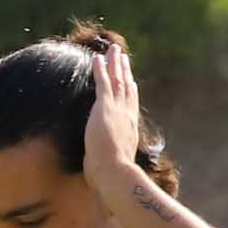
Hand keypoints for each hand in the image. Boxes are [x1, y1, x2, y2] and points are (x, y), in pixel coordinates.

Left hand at [82, 32, 141, 187]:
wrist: (115, 173)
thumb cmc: (114, 178)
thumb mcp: (115, 168)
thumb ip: (111, 165)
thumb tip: (105, 178)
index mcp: (130, 130)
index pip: (131, 106)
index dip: (130, 91)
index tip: (130, 80)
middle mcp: (127, 117)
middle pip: (127, 88)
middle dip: (125, 72)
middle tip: (124, 57)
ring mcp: (117, 111)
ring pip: (117, 81)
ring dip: (115, 64)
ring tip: (113, 49)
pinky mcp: (105, 107)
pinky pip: (103, 83)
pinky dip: (100, 69)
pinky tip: (97, 57)